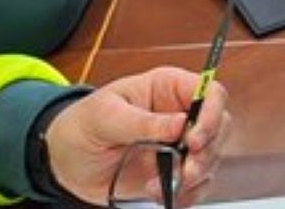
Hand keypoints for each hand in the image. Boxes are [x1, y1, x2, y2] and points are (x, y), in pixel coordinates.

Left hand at [44, 66, 230, 205]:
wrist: (66, 160)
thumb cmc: (82, 125)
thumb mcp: (105, 117)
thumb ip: (142, 121)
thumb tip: (180, 124)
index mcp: (168, 88)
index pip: (211, 93)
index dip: (212, 114)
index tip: (194, 140)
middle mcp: (181, 114)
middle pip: (219, 128)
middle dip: (206, 152)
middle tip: (184, 170)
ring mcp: (180, 145)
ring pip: (211, 158)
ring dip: (194, 177)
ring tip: (160, 186)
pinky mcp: (174, 172)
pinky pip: (197, 185)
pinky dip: (186, 195)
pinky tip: (163, 195)